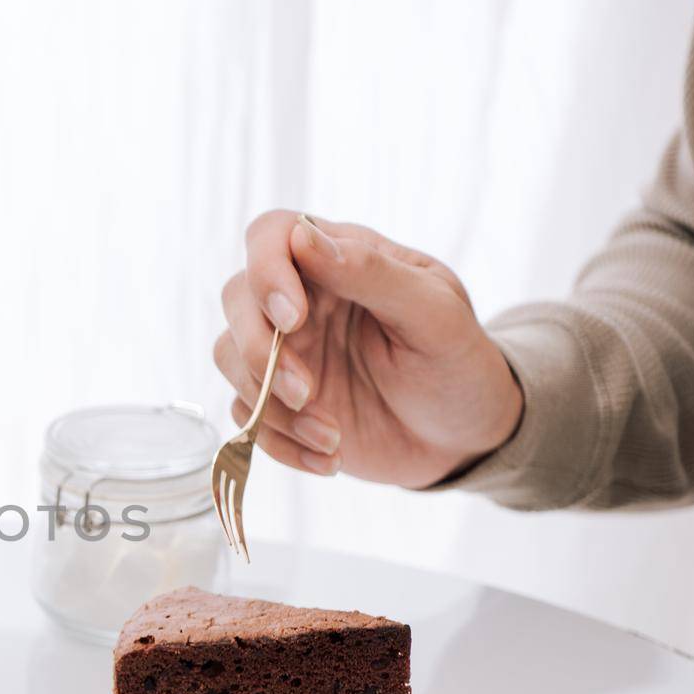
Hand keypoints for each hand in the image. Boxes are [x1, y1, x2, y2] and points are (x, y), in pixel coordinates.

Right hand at [214, 212, 523, 487]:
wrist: (464, 438)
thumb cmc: (458, 362)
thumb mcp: (434, 313)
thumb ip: (372, 272)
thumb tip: (302, 237)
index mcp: (338, 262)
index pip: (272, 235)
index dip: (266, 270)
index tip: (294, 318)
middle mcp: (301, 301)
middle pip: (236, 298)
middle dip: (257, 349)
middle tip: (304, 390)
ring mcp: (284, 353)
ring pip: (229, 357)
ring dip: (269, 404)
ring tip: (330, 436)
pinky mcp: (276, 403)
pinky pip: (246, 417)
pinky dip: (279, 444)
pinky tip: (329, 458)